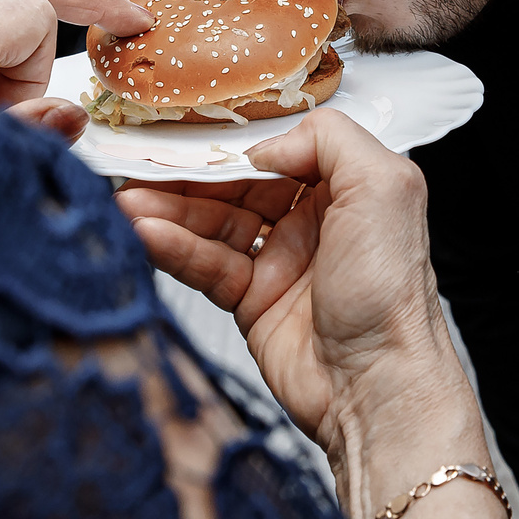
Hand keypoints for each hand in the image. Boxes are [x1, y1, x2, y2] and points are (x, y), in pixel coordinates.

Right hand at [116, 111, 467, 460]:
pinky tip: (147, 234)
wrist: (377, 386)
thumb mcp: (385, 188)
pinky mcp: (252, 301)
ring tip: (127, 201)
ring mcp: (280, 261)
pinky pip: (206, 264)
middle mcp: (312, 220)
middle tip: (139, 164)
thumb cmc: (391, 293)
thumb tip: (267, 145)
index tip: (186, 133)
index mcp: (346, 188)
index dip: (231, 144)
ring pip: (212, 223)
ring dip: (168, 211)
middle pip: (236, 185)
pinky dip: (174, 247)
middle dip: (186, 176)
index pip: (277, 151)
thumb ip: (331, 140)